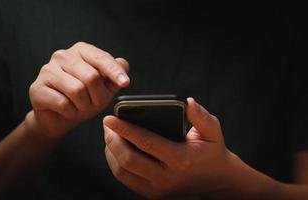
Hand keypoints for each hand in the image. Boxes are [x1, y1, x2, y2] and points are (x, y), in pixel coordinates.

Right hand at [27, 42, 129, 138]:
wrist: (60, 119)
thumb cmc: (84, 99)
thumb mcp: (104, 87)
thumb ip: (114, 74)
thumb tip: (123, 64)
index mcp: (81, 51)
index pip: (101, 58)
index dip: (114, 72)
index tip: (125, 83)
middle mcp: (62, 55)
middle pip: (91, 77)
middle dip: (98, 96)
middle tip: (93, 103)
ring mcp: (47, 70)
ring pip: (77, 91)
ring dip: (83, 106)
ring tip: (79, 106)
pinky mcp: (37, 88)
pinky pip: (63, 104)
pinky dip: (71, 113)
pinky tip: (67, 111)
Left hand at [103, 97, 237, 198]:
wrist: (216, 180)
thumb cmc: (212, 151)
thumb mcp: (213, 132)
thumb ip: (201, 116)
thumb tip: (188, 102)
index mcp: (180, 159)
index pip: (146, 142)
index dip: (125, 129)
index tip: (109, 118)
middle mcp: (166, 177)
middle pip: (128, 159)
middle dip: (112, 140)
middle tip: (107, 124)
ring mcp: (157, 189)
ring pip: (123, 171)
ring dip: (111, 151)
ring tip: (109, 134)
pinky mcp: (152, 194)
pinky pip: (125, 179)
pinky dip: (115, 163)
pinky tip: (115, 148)